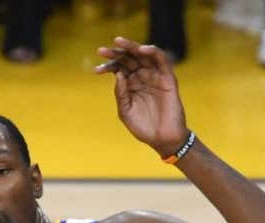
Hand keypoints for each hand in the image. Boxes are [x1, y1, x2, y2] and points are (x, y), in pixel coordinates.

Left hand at [94, 36, 188, 157]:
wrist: (162, 139)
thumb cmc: (143, 127)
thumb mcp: (125, 111)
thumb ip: (120, 93)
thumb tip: (118, 74)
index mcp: (130, 84)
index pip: (118, 68)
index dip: (107, 67)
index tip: (96, 71)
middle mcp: (142, 77)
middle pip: (128, 59)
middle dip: (115, 53)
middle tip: (101, 51)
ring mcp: (155, 76)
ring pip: (143, 55)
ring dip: (132, 46)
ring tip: (119, 42)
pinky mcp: (168, 78)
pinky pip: (161, 60)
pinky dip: (152, 52)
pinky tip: (141, 49)